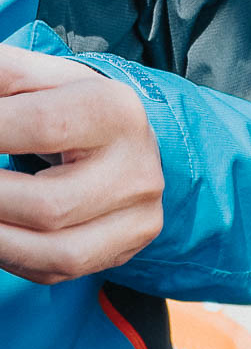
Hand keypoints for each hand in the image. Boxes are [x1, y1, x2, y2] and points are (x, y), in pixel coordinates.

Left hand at [0, 43, 163, 284]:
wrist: (126, 144)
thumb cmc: (69, 106)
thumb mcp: (37, 78)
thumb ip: (2, 77)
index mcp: (116, 110)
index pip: (42, 126)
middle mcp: (138, 171)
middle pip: (50, 205)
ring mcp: (138, 219)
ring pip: (59, 253)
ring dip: (1, 241)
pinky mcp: (126, 251)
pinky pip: (60, 270)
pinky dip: (15, 258)